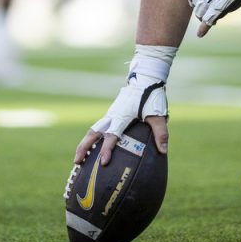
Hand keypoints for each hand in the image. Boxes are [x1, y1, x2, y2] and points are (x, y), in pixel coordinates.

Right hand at [74, 46, 173, 166]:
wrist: (144, 78)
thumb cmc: (150, 96)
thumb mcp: (158, 114)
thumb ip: (160, 132)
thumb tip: (163, 151)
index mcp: (121, 117)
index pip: (111, 135)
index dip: (107, 149)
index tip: (103, 162)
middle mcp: (112, 116)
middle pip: (92, 133)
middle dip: (83, 147)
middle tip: (77, 162)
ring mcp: (110, 114)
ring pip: (93, 130)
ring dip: (85, 143)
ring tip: (79, 159)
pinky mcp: (112, 114)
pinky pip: (99, 127)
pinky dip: (92, 138)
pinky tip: (93, 148)